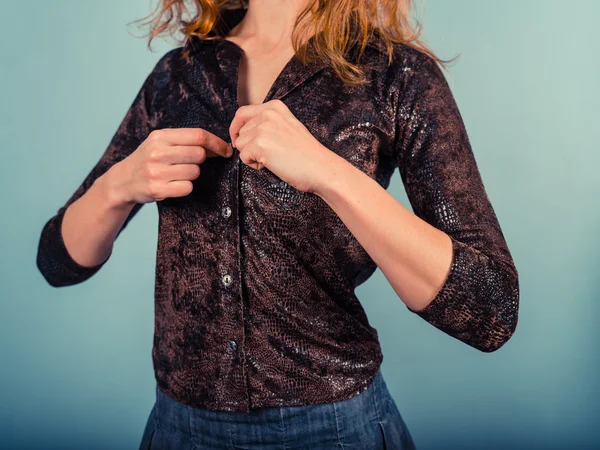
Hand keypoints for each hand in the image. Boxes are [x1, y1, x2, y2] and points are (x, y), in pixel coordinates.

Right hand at [106, 128, 232, 204]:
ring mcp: (156, 172)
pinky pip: (188, 188)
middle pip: (199, 154)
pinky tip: (173, 184)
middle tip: (190, 163)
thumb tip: (220, 145)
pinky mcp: (158, 189)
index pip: (198, 136)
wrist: (123, 180)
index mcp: (160, 136)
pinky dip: (185, 187)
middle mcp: (157, 152)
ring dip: (192, 174)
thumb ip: (185, 140)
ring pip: (195, 172)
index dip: (216, 143)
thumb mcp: (160, 142)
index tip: (226, 150)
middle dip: (201, 160)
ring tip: (176, 173)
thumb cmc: (149, 159)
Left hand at [229, 99, 337, 193]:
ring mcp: (263, 128)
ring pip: (240, 144)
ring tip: (271, 160)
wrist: (320, 167)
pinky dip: (254, 165)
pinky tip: (270, 165)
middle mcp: (267, 114)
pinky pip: (243, 157)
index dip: (237, 128)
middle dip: (247, 145)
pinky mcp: (260, 144)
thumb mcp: (288, 126)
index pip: (242, 113)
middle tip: (267, 154)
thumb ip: (268, 123)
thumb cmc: (306, 153)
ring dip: (251, 155)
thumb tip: (242, 131)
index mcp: (274, 107)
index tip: (238, 139)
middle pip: (240, 131)